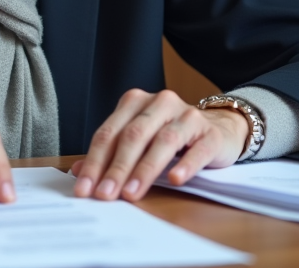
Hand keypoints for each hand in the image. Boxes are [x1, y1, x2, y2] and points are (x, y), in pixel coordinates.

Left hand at [71, 89, 248, 201]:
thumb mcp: (139, 141)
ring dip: (145, 169)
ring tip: (132, 193)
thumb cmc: (171, 136)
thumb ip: (110, 153)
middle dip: (116, 168)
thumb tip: (79, 172)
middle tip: (105, 194)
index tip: (84, 188)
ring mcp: (187, 116)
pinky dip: (185, 164)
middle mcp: (160, 103)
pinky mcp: (210, 133)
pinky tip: (174, 179)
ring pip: (163, 141)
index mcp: (135, 103)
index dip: (95, 162)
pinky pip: (197, 149)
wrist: (219, 128)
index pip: (109, 133)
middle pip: (133, 136)